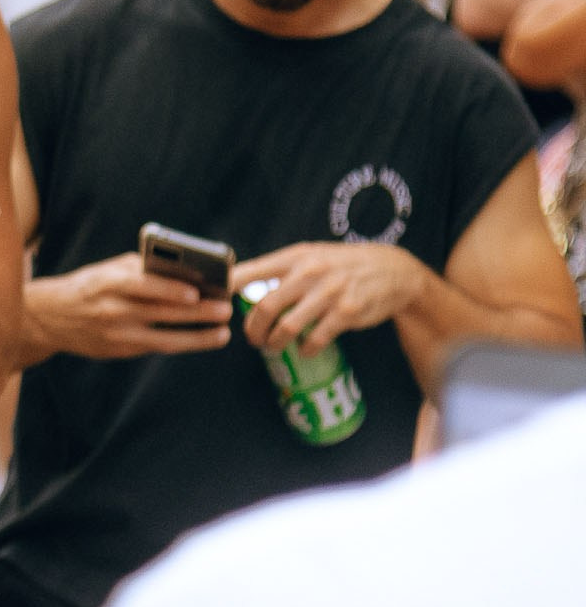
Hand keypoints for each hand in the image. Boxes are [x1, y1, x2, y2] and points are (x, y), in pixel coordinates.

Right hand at [25, 252, 231, 360]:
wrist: (49, 317)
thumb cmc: (89, 286)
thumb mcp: (107, 270)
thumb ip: (141, 269)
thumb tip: (186, 272)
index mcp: (106, 283)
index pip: (140, 285)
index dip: (168, 289)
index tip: (194, 291)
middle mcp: (110, 310)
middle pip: (159, 313)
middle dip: (195, 313)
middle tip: (224, 309)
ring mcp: (115, 334)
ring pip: (162, 338)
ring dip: (196, 335)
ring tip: (222, 332)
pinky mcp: (119, 351)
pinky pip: (156, 347)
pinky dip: (182, 343)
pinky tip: (203, 339)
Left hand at [234, 241, 430, 355]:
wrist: (394, 270)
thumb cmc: (341, 265)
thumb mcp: (310, 256)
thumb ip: (279, 271)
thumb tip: (238, 286)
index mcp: (294, 257)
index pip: (248, 272)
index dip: (225, 291)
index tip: (213, 306)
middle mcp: (309, 272)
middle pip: (264, 308)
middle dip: (252, 330)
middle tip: (253, 339)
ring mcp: (328, 293)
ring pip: (287, 327)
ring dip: (274, 343)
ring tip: (272, 346)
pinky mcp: (346, 313)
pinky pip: (315, 339)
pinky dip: (304, 350)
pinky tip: (303, 350)